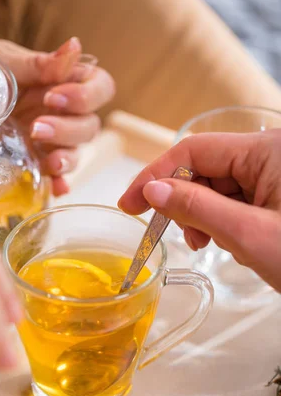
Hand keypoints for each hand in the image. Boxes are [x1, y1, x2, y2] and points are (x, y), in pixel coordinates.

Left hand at [0, 37, 114, 195]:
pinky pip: (55, 176)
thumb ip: (41, 63)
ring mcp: (52, 139)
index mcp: (65, 81)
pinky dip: (58, 183)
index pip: (100, 88)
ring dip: (65, 158)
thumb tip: (75, 47)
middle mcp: (64, 112)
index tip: (54, 96)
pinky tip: (56, 189)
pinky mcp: (35, 160)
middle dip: (67, 129)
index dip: (86, 96)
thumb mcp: (7, 61)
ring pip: (76, 152)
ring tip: (48, 162)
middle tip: (36, 127)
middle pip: (89, 126)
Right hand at [118, 130, 280, 291]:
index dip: (155, 176)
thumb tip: (152, 190)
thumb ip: (196, 208)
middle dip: (183, 202)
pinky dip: (223, 220)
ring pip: (220, 186)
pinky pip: (238, 199)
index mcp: (267, 151)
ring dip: (203, 215)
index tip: (129, 204)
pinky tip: (229, 241)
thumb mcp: (247, 235)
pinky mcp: (278, 193)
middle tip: (170, 235)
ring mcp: (276, 174)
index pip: (194, 151)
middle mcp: (271, 155)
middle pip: (206, 168)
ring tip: (206, 244)